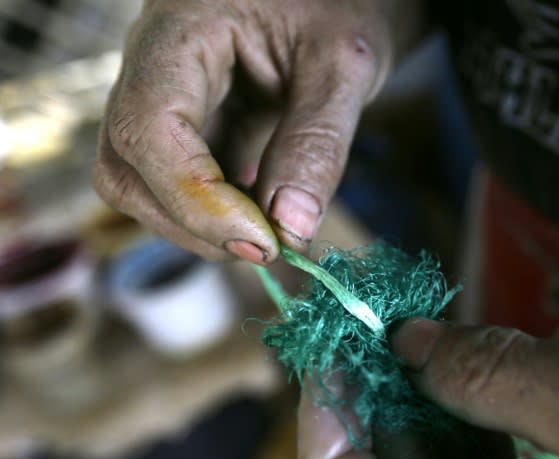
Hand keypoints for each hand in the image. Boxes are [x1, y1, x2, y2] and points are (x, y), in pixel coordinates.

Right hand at [94, 0, 422, 262]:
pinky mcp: (185, 122)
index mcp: (181, 29)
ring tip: (271, 231)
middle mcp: (153, 64)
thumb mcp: (344, 64)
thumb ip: (317, 142)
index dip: (196, 200)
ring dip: (200, 224)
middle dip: (192, 224)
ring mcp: (162, 96)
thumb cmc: (339, 4)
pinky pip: (176, 181)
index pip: (149, 128)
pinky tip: (262, 213)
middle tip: (269, 246)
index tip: (262, 241)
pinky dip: (215, 212)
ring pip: (142, 182)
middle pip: (127, 167)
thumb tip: (291, 228)